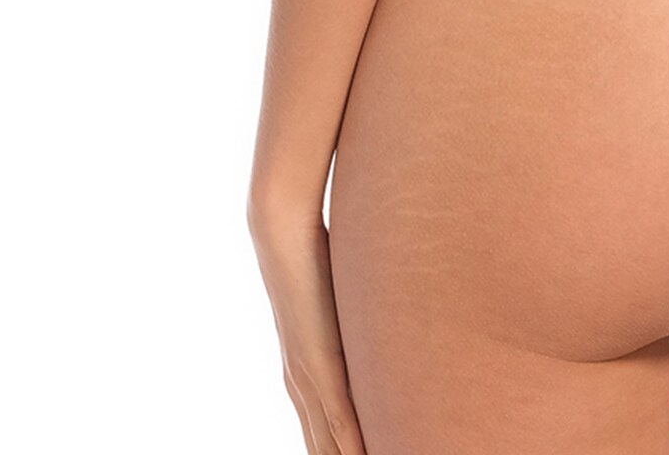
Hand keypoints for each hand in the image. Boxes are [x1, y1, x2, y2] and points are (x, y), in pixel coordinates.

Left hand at [250, 206, 367, 454]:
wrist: (282, 235)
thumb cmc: (313, 258)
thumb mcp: (339, 302)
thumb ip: (356, 322)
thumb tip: (385, 325)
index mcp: (303, 378)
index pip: (324, 438)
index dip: (342, 453)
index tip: (373, 452)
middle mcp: (300, 386)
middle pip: (324, 450)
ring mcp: (306, 378)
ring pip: (330, 445)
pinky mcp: (317, 365)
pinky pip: (338, 417)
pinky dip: (353, 445)